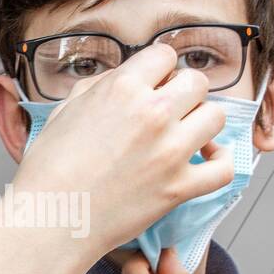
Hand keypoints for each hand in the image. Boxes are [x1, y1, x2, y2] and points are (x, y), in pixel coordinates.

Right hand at [10, 43, 231, 265]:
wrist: (52, 218)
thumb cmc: (49, 168)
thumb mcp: (65, 109)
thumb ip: (99, 86)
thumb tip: (122, 79)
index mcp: (123, 88)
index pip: (165, 55)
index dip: (159, 70)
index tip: (154, 85)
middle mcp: (153, 114)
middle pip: (198, 82)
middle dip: (185, 92)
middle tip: (171, 110)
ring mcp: (171, 151)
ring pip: (216, 116)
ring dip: (203, 122)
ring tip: (187, 134)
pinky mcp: (180, 187)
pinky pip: (224, 168)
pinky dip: (220, 161)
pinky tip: (205, 159)